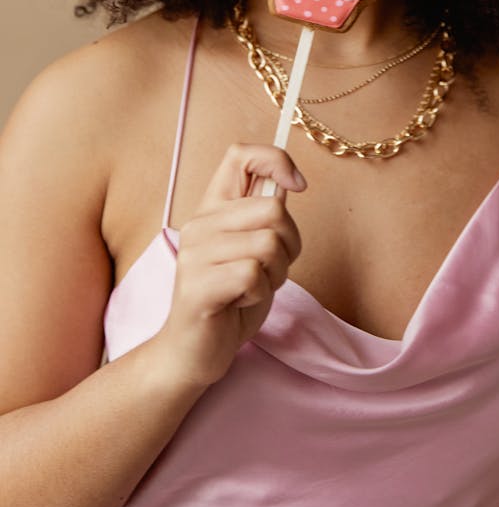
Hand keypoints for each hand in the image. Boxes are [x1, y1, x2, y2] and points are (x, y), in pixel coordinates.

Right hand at [151, 144, 304, 390]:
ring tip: (254, 287)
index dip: (277, 161)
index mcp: (213, 207)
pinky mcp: (197, 286)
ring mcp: (195, 253)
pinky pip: (252, 274)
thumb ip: (265, 217)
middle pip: (272, 209)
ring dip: (276, 273)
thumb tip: (289, 182)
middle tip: (271, 268)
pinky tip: (241, 301)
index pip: (240, 155)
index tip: (296, 186)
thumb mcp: (254, 249)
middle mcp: (200, 223)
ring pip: (268, 244)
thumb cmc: (231, 298)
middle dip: (290, 244)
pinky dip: (260, 292)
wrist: (194, 352)